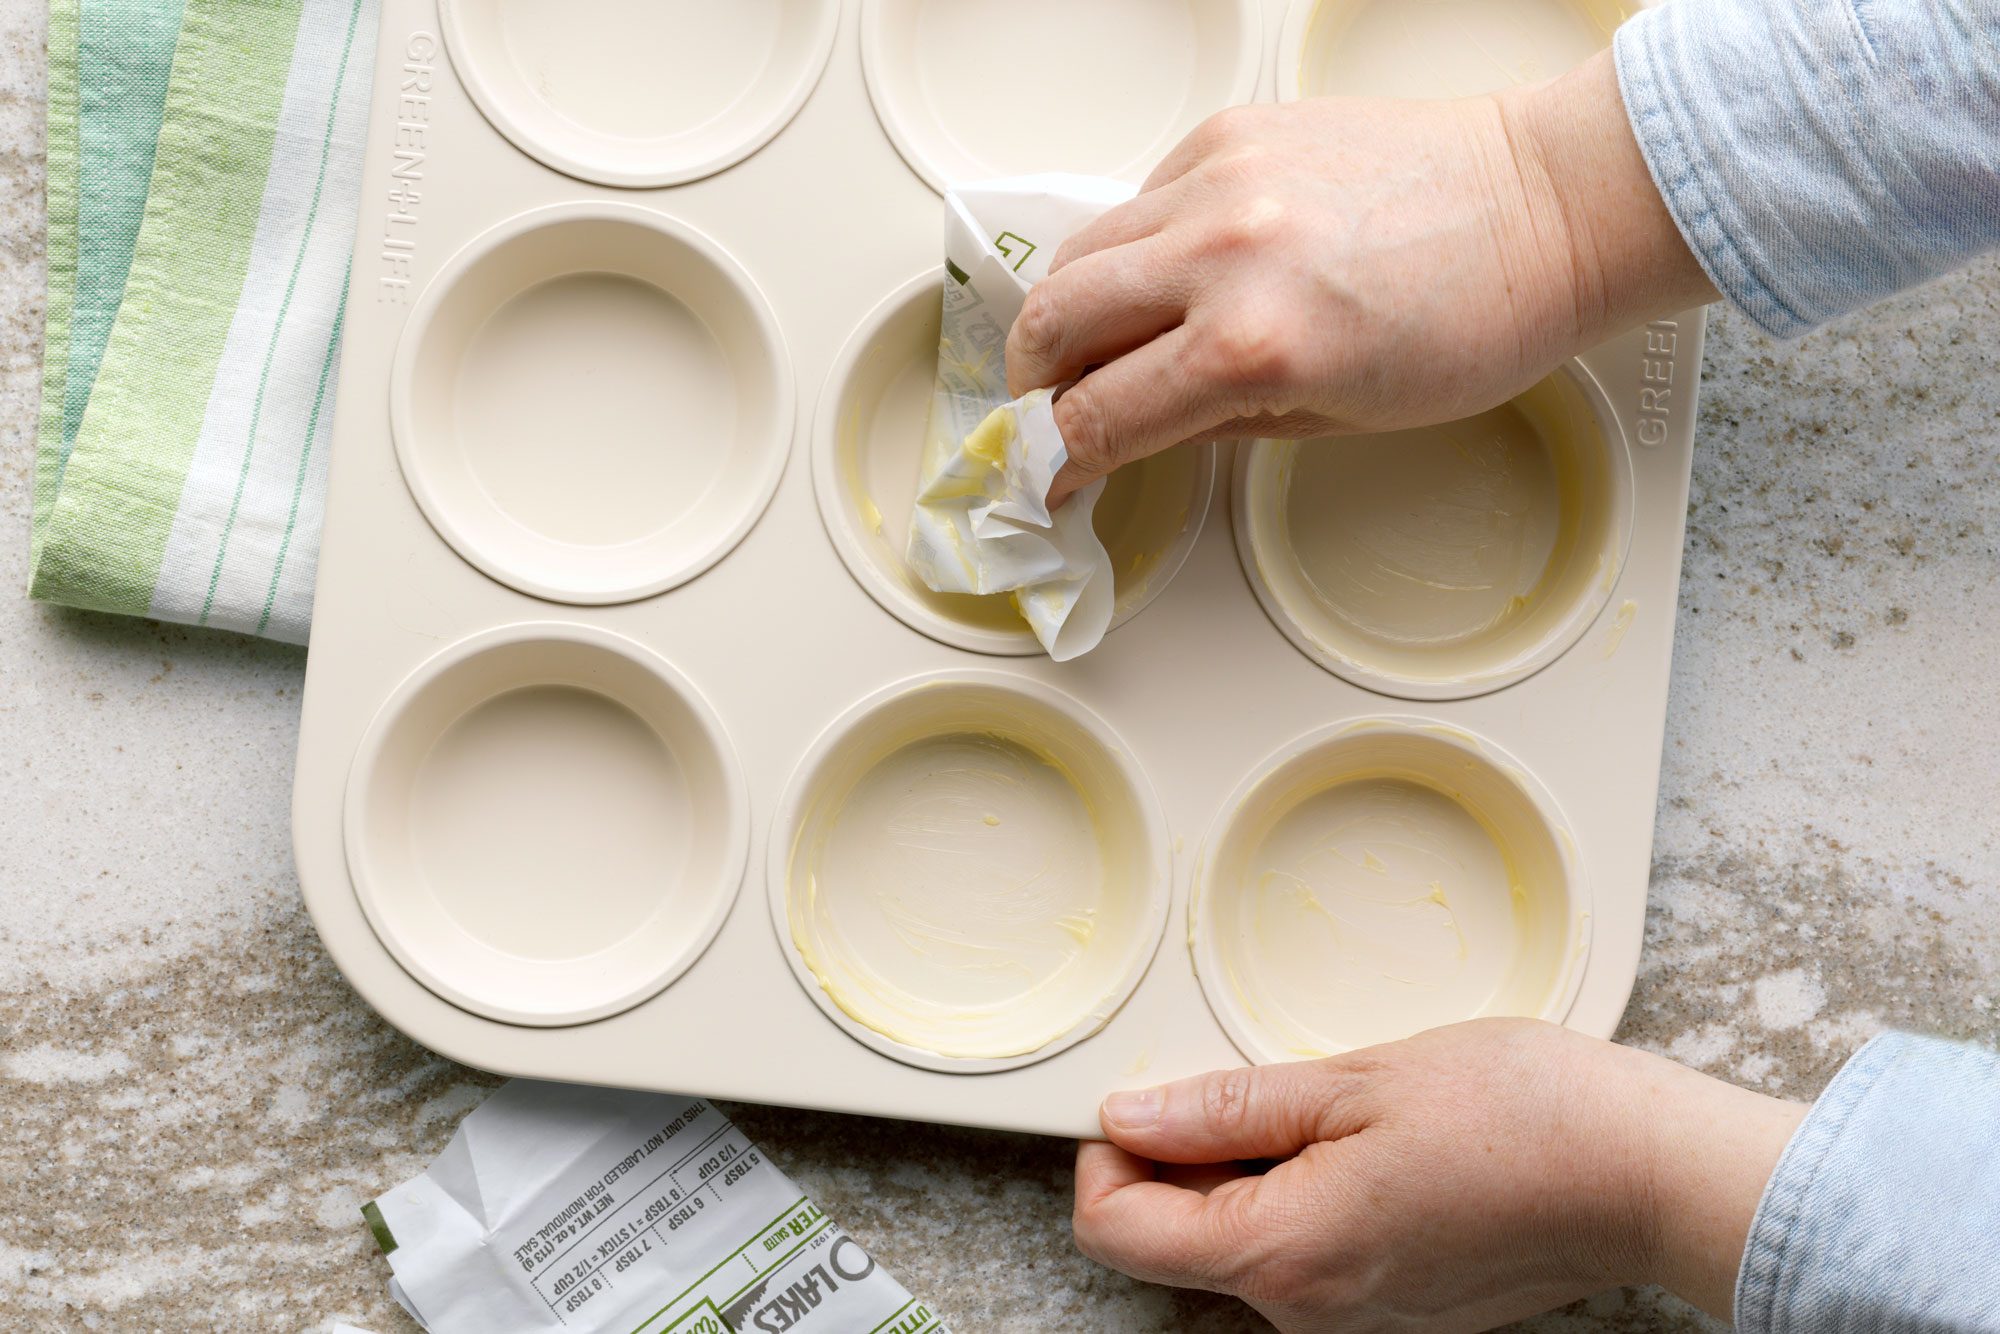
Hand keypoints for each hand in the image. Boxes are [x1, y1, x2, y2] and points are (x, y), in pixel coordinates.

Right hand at [1007, 49, 1713, 504]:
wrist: (1547, 206)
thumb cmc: (1475, 324)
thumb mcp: (1335, 421)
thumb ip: (1210, 423)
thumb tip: (1125, 429)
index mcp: (1253, 348)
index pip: (1096, 417)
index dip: (1055, 464)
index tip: (1045, 480)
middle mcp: (1221, 252)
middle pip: (1052, 321)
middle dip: (1036, 382)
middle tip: (1053, 409)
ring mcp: (1221, 178)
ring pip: (1079, 251)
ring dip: (1070, 310)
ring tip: (1101, 345)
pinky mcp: (1232, 130)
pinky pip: (1140, 199)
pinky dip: (1136, 248)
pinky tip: (1179, 276)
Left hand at [1072, 1019, 1805, 1331]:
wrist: (1647, 1174)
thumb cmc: (1520, 1116)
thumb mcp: (1354, 1083)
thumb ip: (1225, 1109)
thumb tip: (1127, 1115)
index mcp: (1284, 1256)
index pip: (1117, 1231)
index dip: (1107, 1155)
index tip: (1143, 1095)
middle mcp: (1309, 1311)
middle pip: (1177, 1238)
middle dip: (1186, 1154)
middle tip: (1258, 1078)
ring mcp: (1354, 1319)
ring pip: (1245, 1240)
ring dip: (1254, 1167)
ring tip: (1334, 1104)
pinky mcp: (1394, 1308)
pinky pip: (1307, 1251)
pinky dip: (1306, 1191)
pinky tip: (1369, 1140)